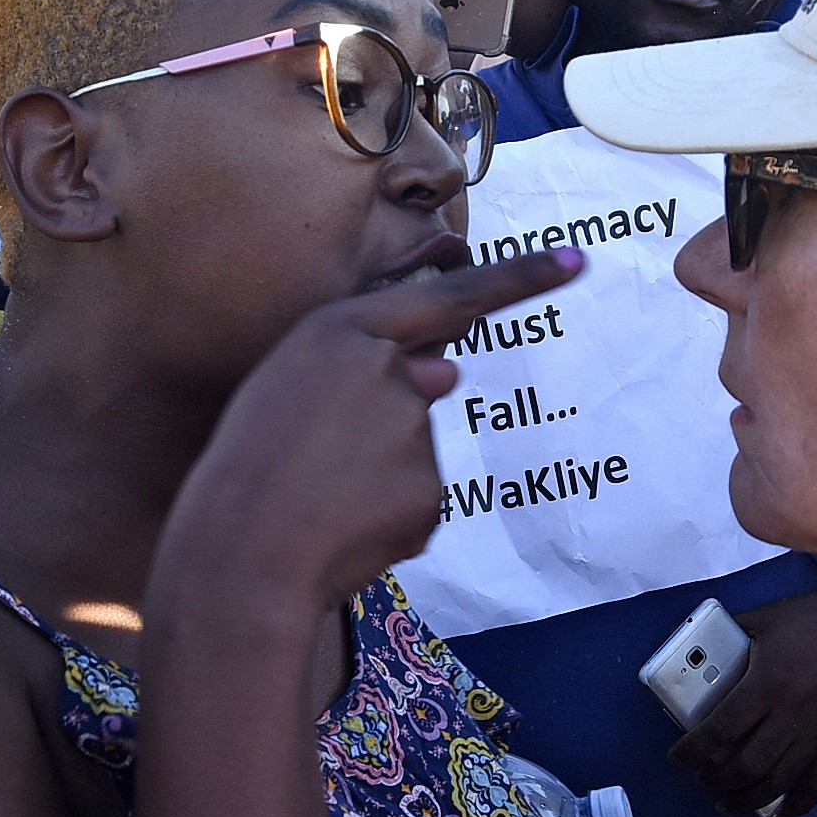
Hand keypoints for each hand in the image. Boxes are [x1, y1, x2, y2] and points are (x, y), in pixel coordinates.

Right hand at [156, 249, 583, 614]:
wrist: (241, 555)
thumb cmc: (249, 464)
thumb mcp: (288, 383)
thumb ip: (367, 363)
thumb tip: (447, 372)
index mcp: (341, 330)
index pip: (448, 296)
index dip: (517, 279)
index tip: (575, 261)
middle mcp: (389, 369)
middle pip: (420, 381)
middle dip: (384, 417)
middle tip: (317, 458)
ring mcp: (415, 430)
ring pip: (414, 444)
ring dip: (379, 469)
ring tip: (319, 492)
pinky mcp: (430, 490)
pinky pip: (417, 494)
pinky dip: (388, 510)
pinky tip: (345, 522)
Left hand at [668, 580, 816, 816]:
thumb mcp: (772, 616)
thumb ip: (737, 629)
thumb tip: (708, 638)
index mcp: (766, 686)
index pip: (718, 730)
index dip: (692, 751)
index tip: (677, 759)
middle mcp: (788, 718)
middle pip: (744, 765)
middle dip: (716, 779)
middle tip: (702, 780)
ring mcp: (816, 736)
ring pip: (776, 783)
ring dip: (747, 800)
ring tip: (726, 804)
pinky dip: (796, 805)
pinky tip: (779, 813)